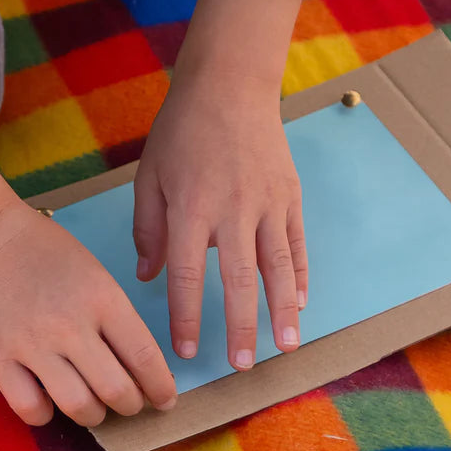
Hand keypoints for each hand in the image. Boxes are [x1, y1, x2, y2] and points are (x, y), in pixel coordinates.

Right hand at [0, 156, 176, 426]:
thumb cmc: (46, 251)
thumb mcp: (96, 274)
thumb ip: (116, 319)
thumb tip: (137, 367)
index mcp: (103, 299)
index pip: (145, 358)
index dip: (161, 388)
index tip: (165, 400)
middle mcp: (70, 326)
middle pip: (116, 390)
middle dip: (131, 405)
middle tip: (129, 403)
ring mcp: (31, 344)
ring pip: (78, 406)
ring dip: (94, 416)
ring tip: (93, 407)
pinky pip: (30, 408)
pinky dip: (46, 415)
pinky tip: (49, 401)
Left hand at [133, 0, 307, 369]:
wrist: (230, 84)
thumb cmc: (182, 130)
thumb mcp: (150, 176)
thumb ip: (148, 230)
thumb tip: (149, 278)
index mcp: (191, 208)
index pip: (187, 275)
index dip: (186, 316)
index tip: (185, 350)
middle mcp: (232, 210)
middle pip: (239, 280)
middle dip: (241, 327)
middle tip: (242, 366)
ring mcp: (267, 203)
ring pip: (278, 267)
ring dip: (283, 311)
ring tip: (287, 346)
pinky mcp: (289, 196)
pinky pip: (298, 244)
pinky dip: (301, 277)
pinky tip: (302, 305)